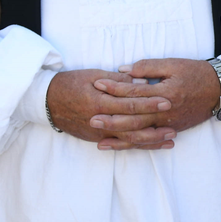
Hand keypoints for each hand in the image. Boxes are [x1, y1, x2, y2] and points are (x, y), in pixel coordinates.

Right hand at [46, 69, 178, 149]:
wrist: (46, 101)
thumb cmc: (71, 83)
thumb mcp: (93, 75)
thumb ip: (118, 80)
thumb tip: (141, 81)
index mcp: (99, 100)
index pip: (129, 103)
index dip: (149, 103)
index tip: (167, 101)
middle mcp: (99, 119)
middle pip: (131, 125)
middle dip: (154, 126)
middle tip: (174, 125)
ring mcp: (97, 132)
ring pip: (127, 139)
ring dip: (150, 140)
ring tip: (170, 139)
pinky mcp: (95, 138)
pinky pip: (119, 144)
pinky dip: (136, 145)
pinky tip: (152, 145)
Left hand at [91, 58, 220, 137]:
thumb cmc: (197, 73)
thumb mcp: (173, 64)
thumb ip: (147, 66)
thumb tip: (123, 70)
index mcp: (165, 92)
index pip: (134, 91)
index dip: (114, 87)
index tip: (97, 84)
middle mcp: (166, 111)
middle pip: (134, 117)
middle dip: (111, 118)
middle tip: (91, 118)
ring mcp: (169, 123)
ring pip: (141, 133)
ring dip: (120, 137)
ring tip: (100, 139)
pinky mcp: (172, 130)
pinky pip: (150, 140)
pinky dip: (134, 144)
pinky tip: (120, 146)